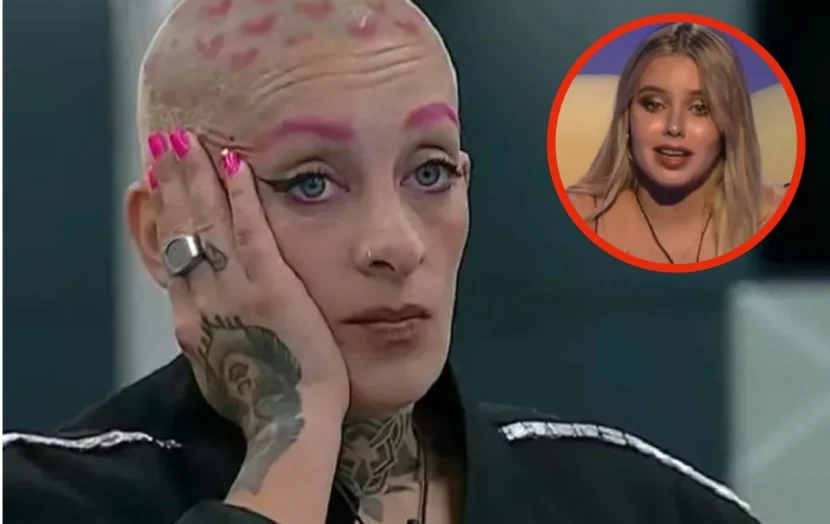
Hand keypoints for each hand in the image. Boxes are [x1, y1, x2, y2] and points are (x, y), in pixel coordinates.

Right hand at [146, 129, 349, 446]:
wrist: (288, 424)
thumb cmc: (261, 407)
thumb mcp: (216, 372)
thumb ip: (206, 339)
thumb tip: (201, 325)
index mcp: (189, 320)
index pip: (171, 255)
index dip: (162, 215)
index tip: (155, 186)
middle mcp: (202, 298)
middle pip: (181, 229)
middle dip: (172, 182)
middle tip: (164, 144)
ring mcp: (235, 289)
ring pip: (208, 221)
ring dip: (197, 176)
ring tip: (188, 140)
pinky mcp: (271, 285)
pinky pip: (250, 229)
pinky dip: (239, 193)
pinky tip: (234, 162)